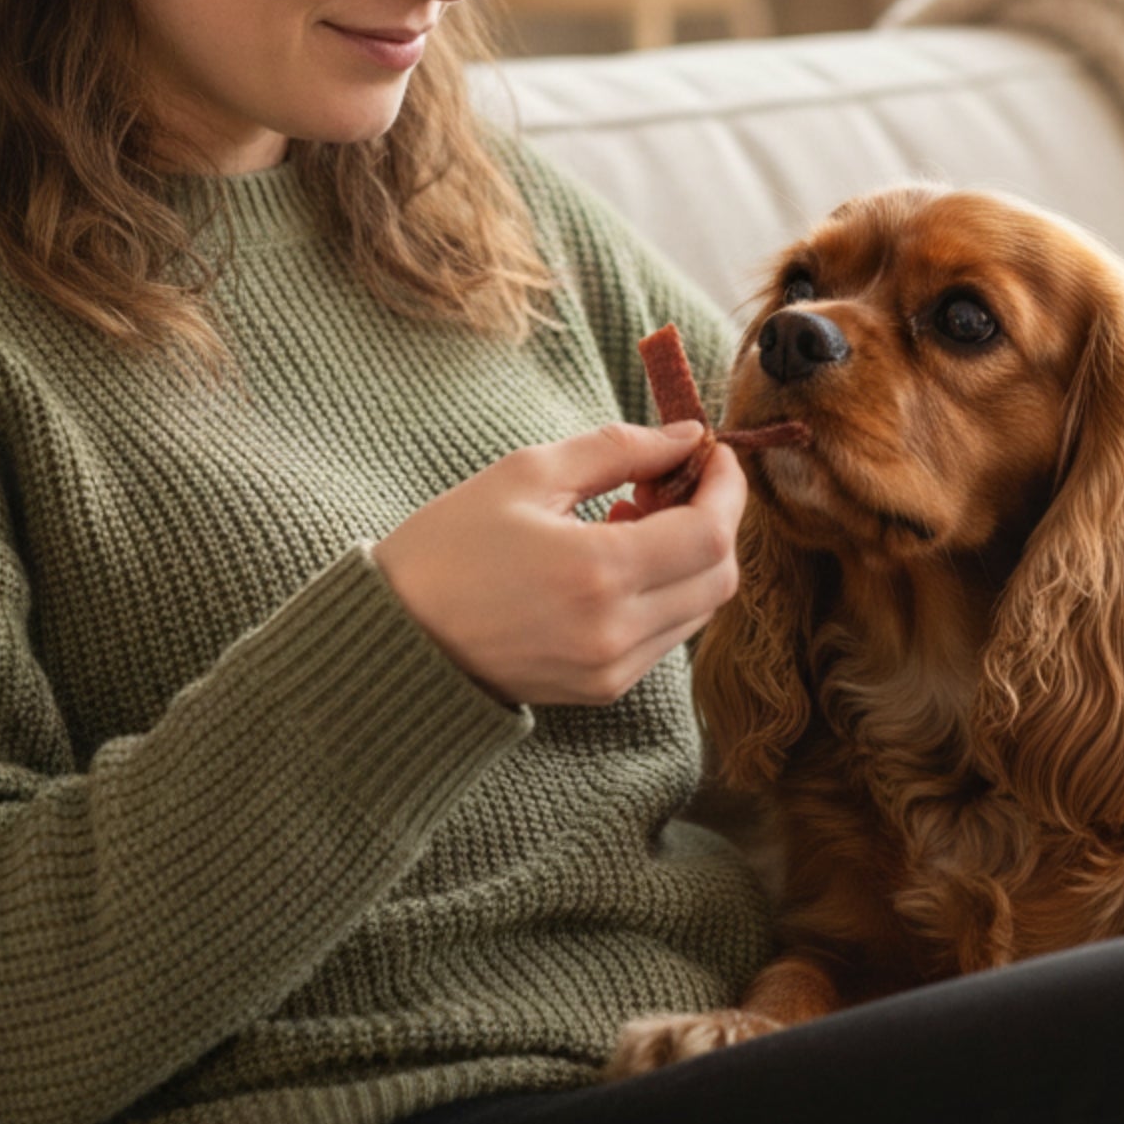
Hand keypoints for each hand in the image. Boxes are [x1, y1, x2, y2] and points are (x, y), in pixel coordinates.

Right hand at [373, 420, 745, 708]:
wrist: (396, 636)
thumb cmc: (450, 545)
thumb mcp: (527, 473)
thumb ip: (618, 448)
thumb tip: (685, 435)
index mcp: (596, 574)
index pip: (710, 535)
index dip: (726, 488)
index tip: (713, 452)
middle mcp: (615, 633)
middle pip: (719, 578)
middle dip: (715, 520)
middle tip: (673, 479)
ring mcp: (611, 669)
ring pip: (698, 608)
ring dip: (690, 556)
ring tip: (633, 513)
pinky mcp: (602, 688)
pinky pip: (666, 634)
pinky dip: (665, 589)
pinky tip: (617, 555)